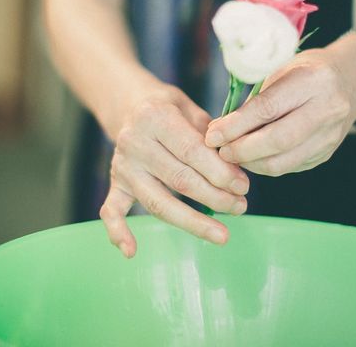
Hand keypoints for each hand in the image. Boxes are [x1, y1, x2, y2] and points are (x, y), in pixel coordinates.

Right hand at [100, 84, 248, 257]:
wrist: (129, 104)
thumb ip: (211, 135)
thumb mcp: (190, 108)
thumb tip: (237, 167)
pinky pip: (112, 210)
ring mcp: (123, 166)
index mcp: (156, 117)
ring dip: (192, 222)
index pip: (192, 151)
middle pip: (179, 180)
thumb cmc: (169, 108)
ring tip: (222, 235)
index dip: (219, 172)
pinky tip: (131, 252)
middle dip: (215, 198)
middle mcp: (135, 142)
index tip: (244, 187)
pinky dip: (117, 232)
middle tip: (241, 207)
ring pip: (158, 202)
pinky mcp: (114, 183)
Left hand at [205, 37, 355, 175]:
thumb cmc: (307, 70)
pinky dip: (265, 166)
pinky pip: (290, 167)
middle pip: (277, 140)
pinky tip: (252, 157)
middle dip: (242, 150)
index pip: (268, 108)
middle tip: (220, 151)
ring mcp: (331, 135)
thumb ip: (257, 99)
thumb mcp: (282, 69)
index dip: (236, 126)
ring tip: (232, 156)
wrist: (352, 80)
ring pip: (283, 162)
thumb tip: (222, 129)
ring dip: (251, 163)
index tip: (213, 134)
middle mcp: (328, 109)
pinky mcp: (327, 153)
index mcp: (313, 80)